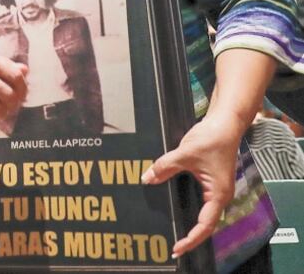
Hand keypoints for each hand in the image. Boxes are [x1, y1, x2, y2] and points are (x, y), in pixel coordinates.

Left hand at [141, 114, 241, 257]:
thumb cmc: (212, 138)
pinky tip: (181, 212)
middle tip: (175, 248)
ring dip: (193, 226)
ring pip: (205, 214)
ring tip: (178, 237)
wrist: (224, 124)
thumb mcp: (184, 154)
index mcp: (218, 193)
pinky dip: (193, 211)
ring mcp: (217, 189)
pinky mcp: (212, 182)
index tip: (178, 248)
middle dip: (192, 237)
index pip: (205, 225)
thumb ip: (164, 167)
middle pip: (206, 224)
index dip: (191, 239)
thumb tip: (147, 178)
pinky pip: (203, 203)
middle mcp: (220, 195)